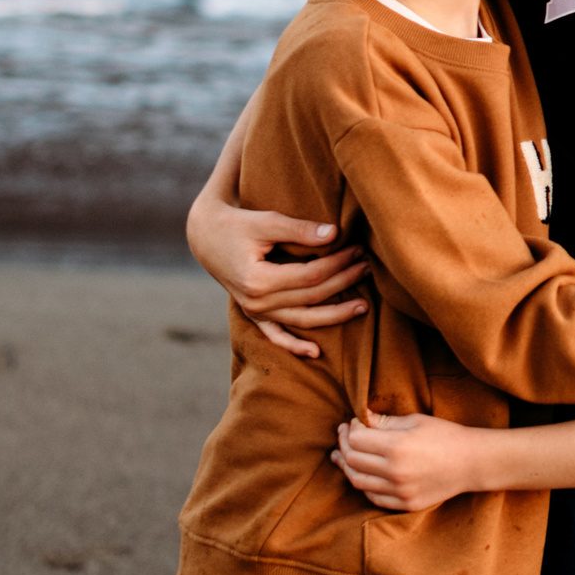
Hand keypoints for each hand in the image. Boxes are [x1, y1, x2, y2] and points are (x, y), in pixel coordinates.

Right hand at [186, 198, 368, 357]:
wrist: (206, 238)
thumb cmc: (237, 225)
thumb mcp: (265, 222)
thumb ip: (299, 230)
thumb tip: (334, 234)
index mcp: (258, 280)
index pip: (310, 276)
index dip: (337, 264)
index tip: (358, 249)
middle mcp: (256, 302)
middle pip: (311, 297)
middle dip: (343, 282)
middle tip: (368, 267)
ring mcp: (254, 312)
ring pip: (302, 320)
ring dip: (334, 315)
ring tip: (363, 306)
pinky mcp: (253, 314)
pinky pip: (276, 336)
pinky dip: (294, 346)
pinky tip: (316, 353)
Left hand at [333, 411, 485, 510]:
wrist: (472, 462)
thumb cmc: (445, 435)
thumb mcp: (415, 420)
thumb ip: (385, 422)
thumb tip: (361, 419)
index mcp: (396, 447)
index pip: (356, 439)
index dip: (351, 429)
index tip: (355, 422)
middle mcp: (394, 472)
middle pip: (352, 461)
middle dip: (344, 445)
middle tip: (344, 435)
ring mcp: (399, 491)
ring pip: (358, 482)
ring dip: (348, 467)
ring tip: (343, 455)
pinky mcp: (405, 504)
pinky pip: (373, 497)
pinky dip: (363, 484)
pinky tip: (362, 473)